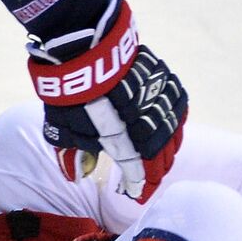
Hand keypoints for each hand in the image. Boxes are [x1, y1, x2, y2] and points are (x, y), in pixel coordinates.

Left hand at [29, 0, 186, 201]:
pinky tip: (171, 130)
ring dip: (169, 150)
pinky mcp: (164, 81)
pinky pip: (178, 109)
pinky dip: (176, 124)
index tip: (136, 195)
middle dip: (156, 172)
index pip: (137, 171)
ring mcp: (159, 102)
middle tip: (149, 181)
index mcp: (122, 140)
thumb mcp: (63, 127)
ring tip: (162, 160)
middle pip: (160, 155)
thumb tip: (78, 175)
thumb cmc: (71, 90)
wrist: (83, 45)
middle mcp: (146, 123)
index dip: (139, 185)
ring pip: (173, 134)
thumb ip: (72, 153)